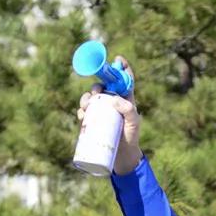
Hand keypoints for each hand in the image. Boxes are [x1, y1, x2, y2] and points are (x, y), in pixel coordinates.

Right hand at [76, 55, 142, 174]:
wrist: (122, 156)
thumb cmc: (131, 137)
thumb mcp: (133, 123)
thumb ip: (128, 110)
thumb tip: (114, 99)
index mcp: (125, 99)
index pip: (124, 80)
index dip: (122, 68)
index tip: (118, 59)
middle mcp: (113, 103)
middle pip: (102, 87)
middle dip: (97, 86)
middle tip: (96, 93)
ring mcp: (102, 112)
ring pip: (91, 99)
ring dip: (86, 98)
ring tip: (86, 106)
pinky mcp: (94, 122)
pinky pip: (84, 113)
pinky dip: (81, 112)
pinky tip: (82, 115)